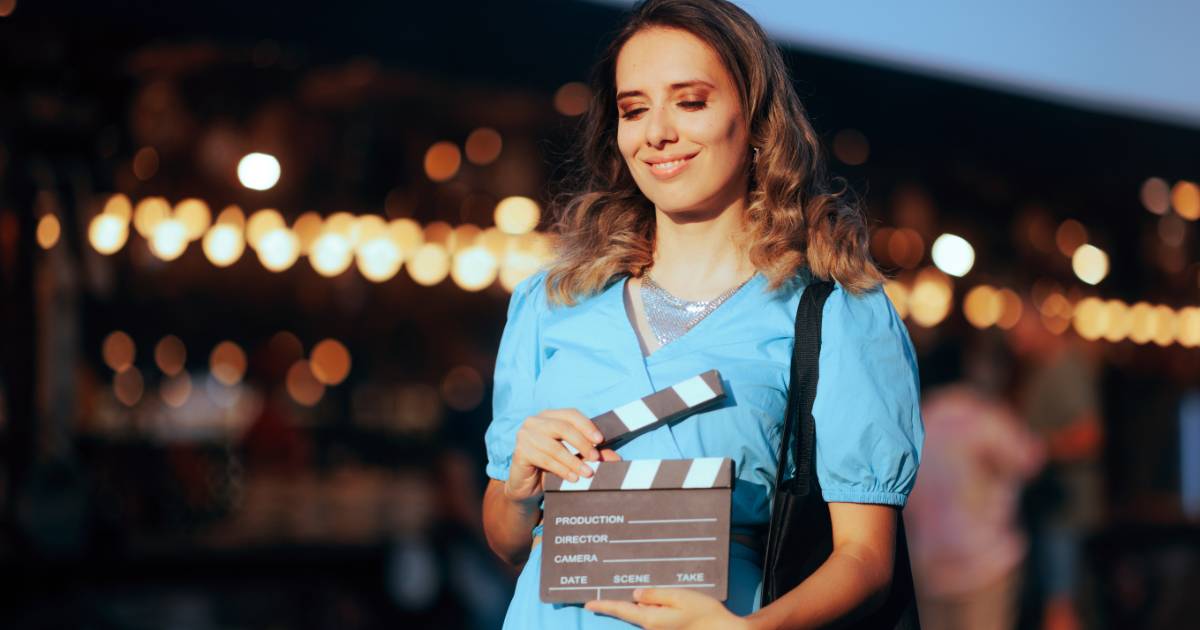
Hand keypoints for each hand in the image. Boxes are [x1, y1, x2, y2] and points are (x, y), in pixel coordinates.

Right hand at [504, 408, 620, 504]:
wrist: (526, 487)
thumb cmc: (551, 468)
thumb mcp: (574, 459)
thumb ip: (592, 455)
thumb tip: (615, 458)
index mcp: (549, 416)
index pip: (570, 414)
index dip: (586, 426)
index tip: (601, 440)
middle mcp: (535, 422)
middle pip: (563, 427)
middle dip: (582, 443)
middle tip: (596, 458)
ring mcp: (525, 435)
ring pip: (554, 446)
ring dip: (574, 461)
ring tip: (587, 473)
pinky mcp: (520, 452)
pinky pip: (545, 459)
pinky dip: (562, 469)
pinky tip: (572, 478)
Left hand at [585, 588, 753, 629]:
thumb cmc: (704, 612)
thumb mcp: (679, 596)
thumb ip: (654, 594)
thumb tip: (634, 595)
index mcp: (652, 618)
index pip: (622, 610)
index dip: (604, 606)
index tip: (587, 604)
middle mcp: (652, 627)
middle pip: (632, 610)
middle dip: (630, 600)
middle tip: (631, 591)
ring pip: (644, 612)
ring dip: (646, 602)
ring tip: (663, 595)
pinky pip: (654, 616)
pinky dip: (654, 607)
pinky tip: (666, 601)